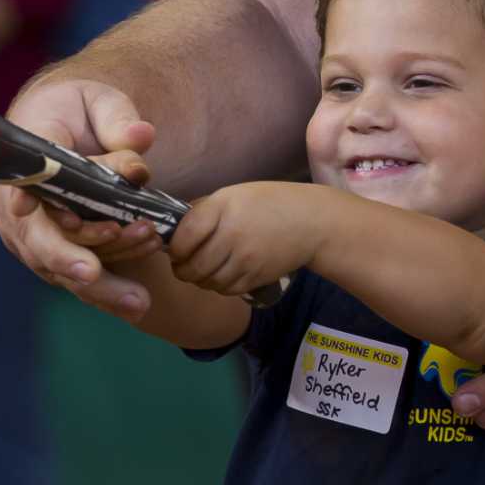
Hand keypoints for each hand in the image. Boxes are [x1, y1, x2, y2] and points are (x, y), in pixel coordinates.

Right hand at [0, 78, 158, 317]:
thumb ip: (118, 117)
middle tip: (90, 274)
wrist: (63, 128)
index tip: (22, 208)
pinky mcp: (54, 253)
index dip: (24, 195)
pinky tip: (135, 303)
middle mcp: (20, 202)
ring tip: (138, 295)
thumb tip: (141, 137)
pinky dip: (106, 290)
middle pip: (37, 237)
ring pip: (59, 266)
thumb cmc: (78, 110)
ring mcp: (33, 233)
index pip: (22, 176)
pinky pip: (76, 276)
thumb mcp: (99, 100)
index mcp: (28, 156)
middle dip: (65, 257)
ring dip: (100, 280)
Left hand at [167, 183, 319, 297]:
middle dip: (181, 269)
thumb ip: (205, 210)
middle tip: (182, 264)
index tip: (174, 248)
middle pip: (193, 266)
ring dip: (198, 279)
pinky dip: (217, 286)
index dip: (174, 247)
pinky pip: (225, 290)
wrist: (310, 222)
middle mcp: (232, 235)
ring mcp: (245, 260)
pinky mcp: (256, 278)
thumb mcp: (234, 195)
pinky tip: (220, 274)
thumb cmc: (269, 202)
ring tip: (200, 269)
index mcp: (223, 207)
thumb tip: (176, 230)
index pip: (184, 236)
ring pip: (207, 282)